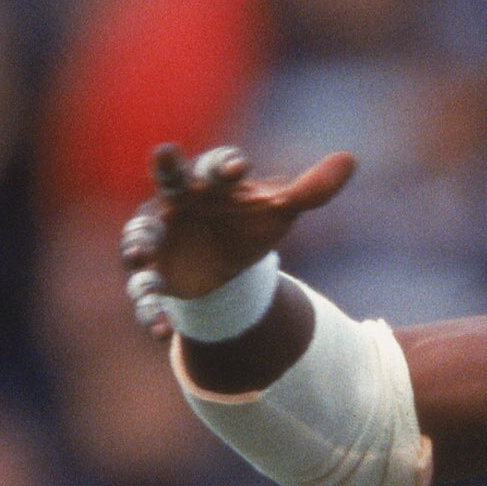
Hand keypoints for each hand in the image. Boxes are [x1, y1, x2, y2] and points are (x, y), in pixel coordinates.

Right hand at [121, 141, 355, 333]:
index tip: (239, 168)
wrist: (223, 262)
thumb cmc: (247, 222)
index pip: (216, 165)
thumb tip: (350, 159)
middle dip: (166, 168)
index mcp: (209, 182)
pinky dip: (149, 310)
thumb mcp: (279, 209)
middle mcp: (176, 202)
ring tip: (138, 254)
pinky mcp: (153, 275)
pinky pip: (144, 292)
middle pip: (167, 179)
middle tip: (164, 153)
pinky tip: (161, 332)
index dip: (226, 164)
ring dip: (136, 243)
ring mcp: (158, 238)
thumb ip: (311, 189)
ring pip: (140, 236)